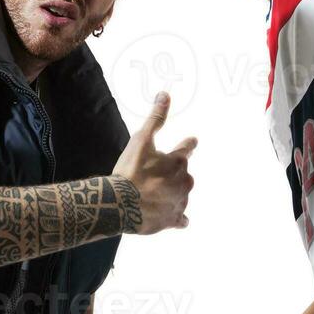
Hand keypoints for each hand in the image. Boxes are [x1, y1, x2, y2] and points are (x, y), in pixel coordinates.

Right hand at [112, 92, 194, 234]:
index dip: (188, 144)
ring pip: (181, 195)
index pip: (187, 148)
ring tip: (156, 195)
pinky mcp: (173, 220)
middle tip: (158, 175)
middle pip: (184, 174)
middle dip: (175, 173)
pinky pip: (181, 219)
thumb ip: (155, 118)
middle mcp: (184, 181)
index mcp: (178, 161)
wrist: (120, 205)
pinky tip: (172, 218)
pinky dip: (177, 217)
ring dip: (173, 193)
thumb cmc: (130, 171)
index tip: (193, 141)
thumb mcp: (141, 139)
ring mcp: (180, 202)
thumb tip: (165, 94)